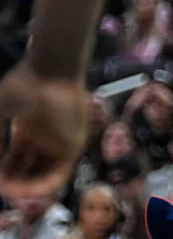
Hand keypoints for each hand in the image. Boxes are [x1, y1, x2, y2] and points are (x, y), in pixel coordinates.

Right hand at [0, 64, 86, 198]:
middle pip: (28, 170)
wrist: (51, 71)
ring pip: (42, 175)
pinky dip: (42, 187)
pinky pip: (59, 175)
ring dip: (25, 189)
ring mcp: (59, 142)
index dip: (3, 173)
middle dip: (12, 183)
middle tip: (1, 189)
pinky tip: (25, 192)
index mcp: (28, 129)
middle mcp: (44, 139)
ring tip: (8, 192)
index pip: (15, 160)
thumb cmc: (22, 86)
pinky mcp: (73, 146)